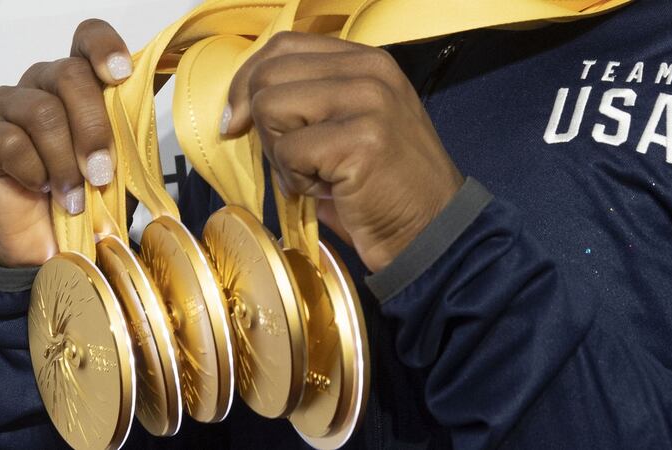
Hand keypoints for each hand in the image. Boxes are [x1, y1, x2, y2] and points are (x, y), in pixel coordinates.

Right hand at [0, 19, 131, 266]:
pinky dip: (35, 172)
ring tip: (76, 197)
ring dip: (66, 161)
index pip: (86, 39)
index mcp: (80, 84)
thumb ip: (133, 129)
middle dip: (94, 129)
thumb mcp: (122, 162)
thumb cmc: (87, 195)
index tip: (121, 74)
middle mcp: (42, 86)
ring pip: (42, 112)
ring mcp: (7, 109)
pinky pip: (11, 142)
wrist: (48, 242)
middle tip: (102, 174)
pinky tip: (43, 190)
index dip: (104, 48)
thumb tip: (162, 96)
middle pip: (69, 77)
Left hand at [224, 32, 463, 271]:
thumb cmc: (384, 186)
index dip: (247, 83)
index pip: (283, 46)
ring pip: (270, 108)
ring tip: (316, 176)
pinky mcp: (362, 140)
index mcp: (367, 61)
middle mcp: (371, 71)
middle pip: (268, 75)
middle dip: (263, 126)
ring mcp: (369, 102)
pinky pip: (289, 153)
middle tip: (292, 162)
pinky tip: (331, 192)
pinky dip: (297, 183)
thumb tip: (241, 107)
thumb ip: (309, 100)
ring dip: (280, 154)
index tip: (237, 121)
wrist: (433, 232)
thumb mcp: (352, 124)